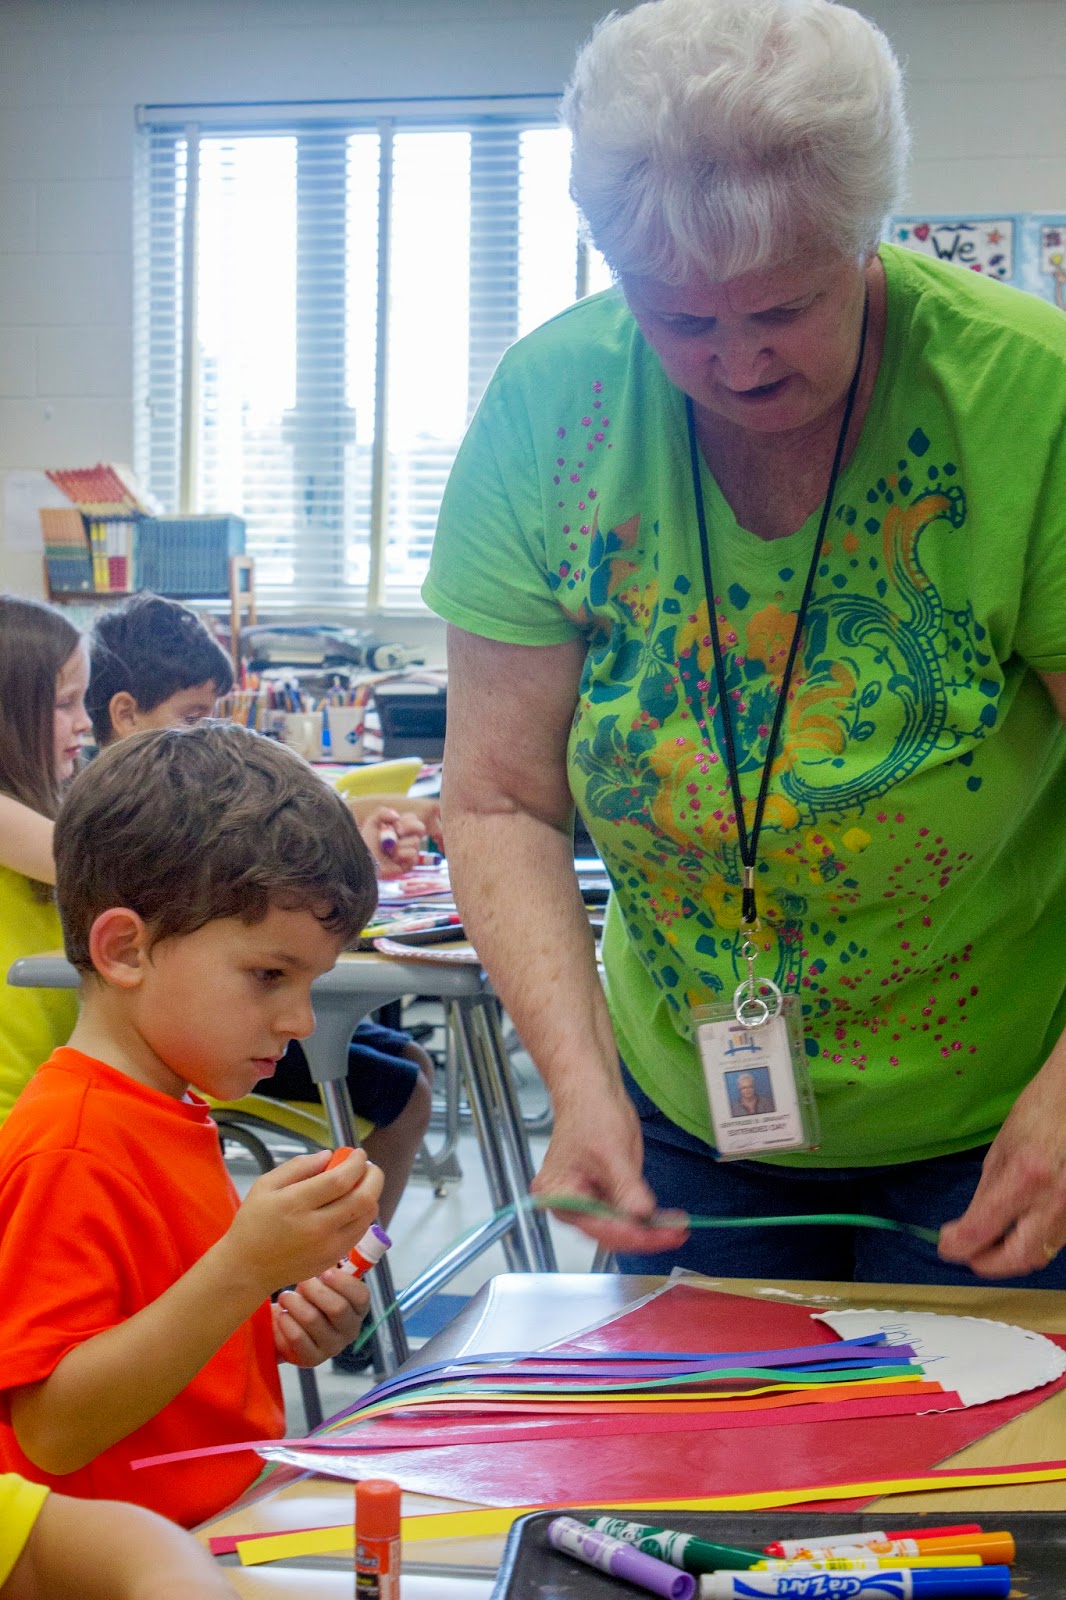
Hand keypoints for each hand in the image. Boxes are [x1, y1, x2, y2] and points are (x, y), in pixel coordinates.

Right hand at [222, 1148, 383, 1294]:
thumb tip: (328, 1156)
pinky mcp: (333, 1258)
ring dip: (371, 1195)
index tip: (358, 1154)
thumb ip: (298, 1166)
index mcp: (296, 1204)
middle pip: (363, 1198)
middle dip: (373, 1177)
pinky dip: (364, 1215)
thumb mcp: (265, 1185)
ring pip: (367, 1216)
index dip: (356, 1163)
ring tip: (361, 1184)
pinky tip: (353, 1206)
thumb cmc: (254, 1222)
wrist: (248, 1268)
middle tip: (368, 1167)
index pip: (341, 1180)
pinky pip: (360, 1232)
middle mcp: (317, 1227)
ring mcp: (328, 1246)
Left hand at [273, 1270, 370, 1366]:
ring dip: (294, 1302)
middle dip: (314, 1290)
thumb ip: (332, 1265)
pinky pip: (297, 1336)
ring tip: (286, 1297)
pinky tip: (282, 1315)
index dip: (342, 1282)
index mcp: (358, 1309)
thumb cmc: (309, 1296)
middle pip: (337, 1307)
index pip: (361, 1295)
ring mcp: (332, 1347)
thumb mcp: (324, 1280)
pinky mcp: (312, 1359)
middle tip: (301, 1283)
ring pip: (312, 1319)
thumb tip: (331, 1243)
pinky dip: (286, 1321)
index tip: (324, 1272)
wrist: (287, 1324)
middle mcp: (350, 1330)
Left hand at [358, 804, 425, 877]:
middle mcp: (407, 838)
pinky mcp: (409, 864)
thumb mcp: (372, 822)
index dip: (407, 820)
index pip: (413, 818)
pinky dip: (402, 855)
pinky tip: (393, 858)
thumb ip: (383, 812)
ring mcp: (409, 851)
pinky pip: (414, 856)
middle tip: (398, 832)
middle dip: (410, 827)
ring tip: (388, 850)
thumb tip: (397, 816)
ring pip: (415, 842)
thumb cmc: (367, 842)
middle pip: (420, 827)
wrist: (364, 859)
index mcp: (401, 828)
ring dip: (400, 844)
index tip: (395, 824)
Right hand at [531, 1077, 688, 1255]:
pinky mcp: (604, 1196)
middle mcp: (569, 1204)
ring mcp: (587, 1202)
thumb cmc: (590, 1112)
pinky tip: (666, 1221)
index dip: (631, 1234)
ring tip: (676, 1230)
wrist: (593, 1090)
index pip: (597, 1226)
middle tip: (675, 1234)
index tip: (660, 1236)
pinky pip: (625, 1215)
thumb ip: (626, 1187)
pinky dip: (645, 1219)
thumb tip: (642, 1216)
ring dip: (648, 1231)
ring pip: (619, 1228)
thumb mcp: (611, 1151)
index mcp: (558, 1194)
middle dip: (643, 1236)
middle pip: (608, 1233)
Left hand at [939, 1033, 1065, 1277]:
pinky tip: (1019, 1230)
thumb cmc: (1041, 1112)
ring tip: (991, 1243)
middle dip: (987, 1264)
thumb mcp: (1002, 1148)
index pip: (981, 1230)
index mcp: (1025, 1178)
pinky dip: (1034, 1241)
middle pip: (1017, 1259)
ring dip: (1011, 1255)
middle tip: (969, 1254)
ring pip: (1040, 1254)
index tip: (946, 1244)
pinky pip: (1056, 1240)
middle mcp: (1053, 1201)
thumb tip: (971, 1222)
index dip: (957, 1244)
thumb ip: (988, 1190)